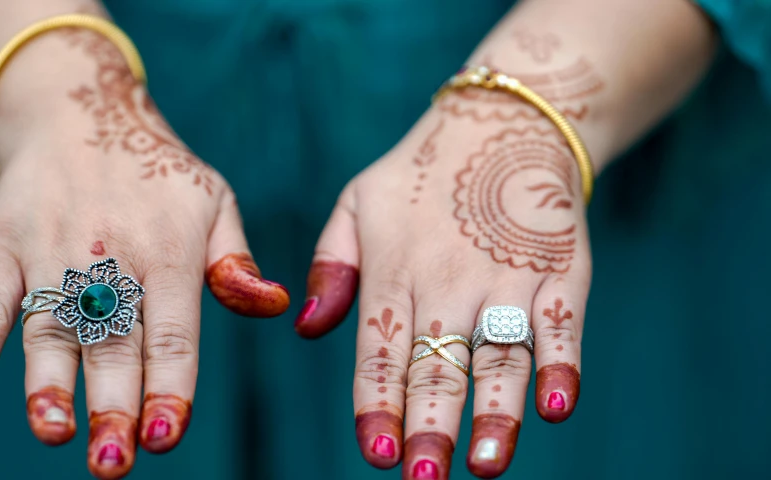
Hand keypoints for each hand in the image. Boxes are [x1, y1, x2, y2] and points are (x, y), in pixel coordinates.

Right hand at [0, 31, 288, 479]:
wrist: (80, 113)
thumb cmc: (159, 173)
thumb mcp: (213, 201)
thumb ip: (234, 260)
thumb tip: (272, 306)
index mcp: (170, 249)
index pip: (173, 331)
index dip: (170, 386)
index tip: (166, 437)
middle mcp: (112, 254)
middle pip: (113, 340)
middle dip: (114, 403)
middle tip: (113, 463)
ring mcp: (52, 249)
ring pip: (50, 326)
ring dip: (48, 384)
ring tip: (54, 431)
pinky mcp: (1, 244)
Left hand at [294, 97, 590, 477]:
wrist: (504, 124)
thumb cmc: (421, 175)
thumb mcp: (358, 203)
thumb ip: (332, 266)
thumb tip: (311, 331)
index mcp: (395, 271)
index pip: (381, 351)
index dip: (378, 404)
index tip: (375, 453)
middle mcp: (449, 279)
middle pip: (438, 364)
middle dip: (429, 427)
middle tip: (422, 479)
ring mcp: (507, 275)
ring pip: (500, 355)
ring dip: (495, 413)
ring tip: (486, 465)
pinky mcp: (560, 270)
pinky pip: (561, 324)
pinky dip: (561, 364)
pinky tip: (556, 407)